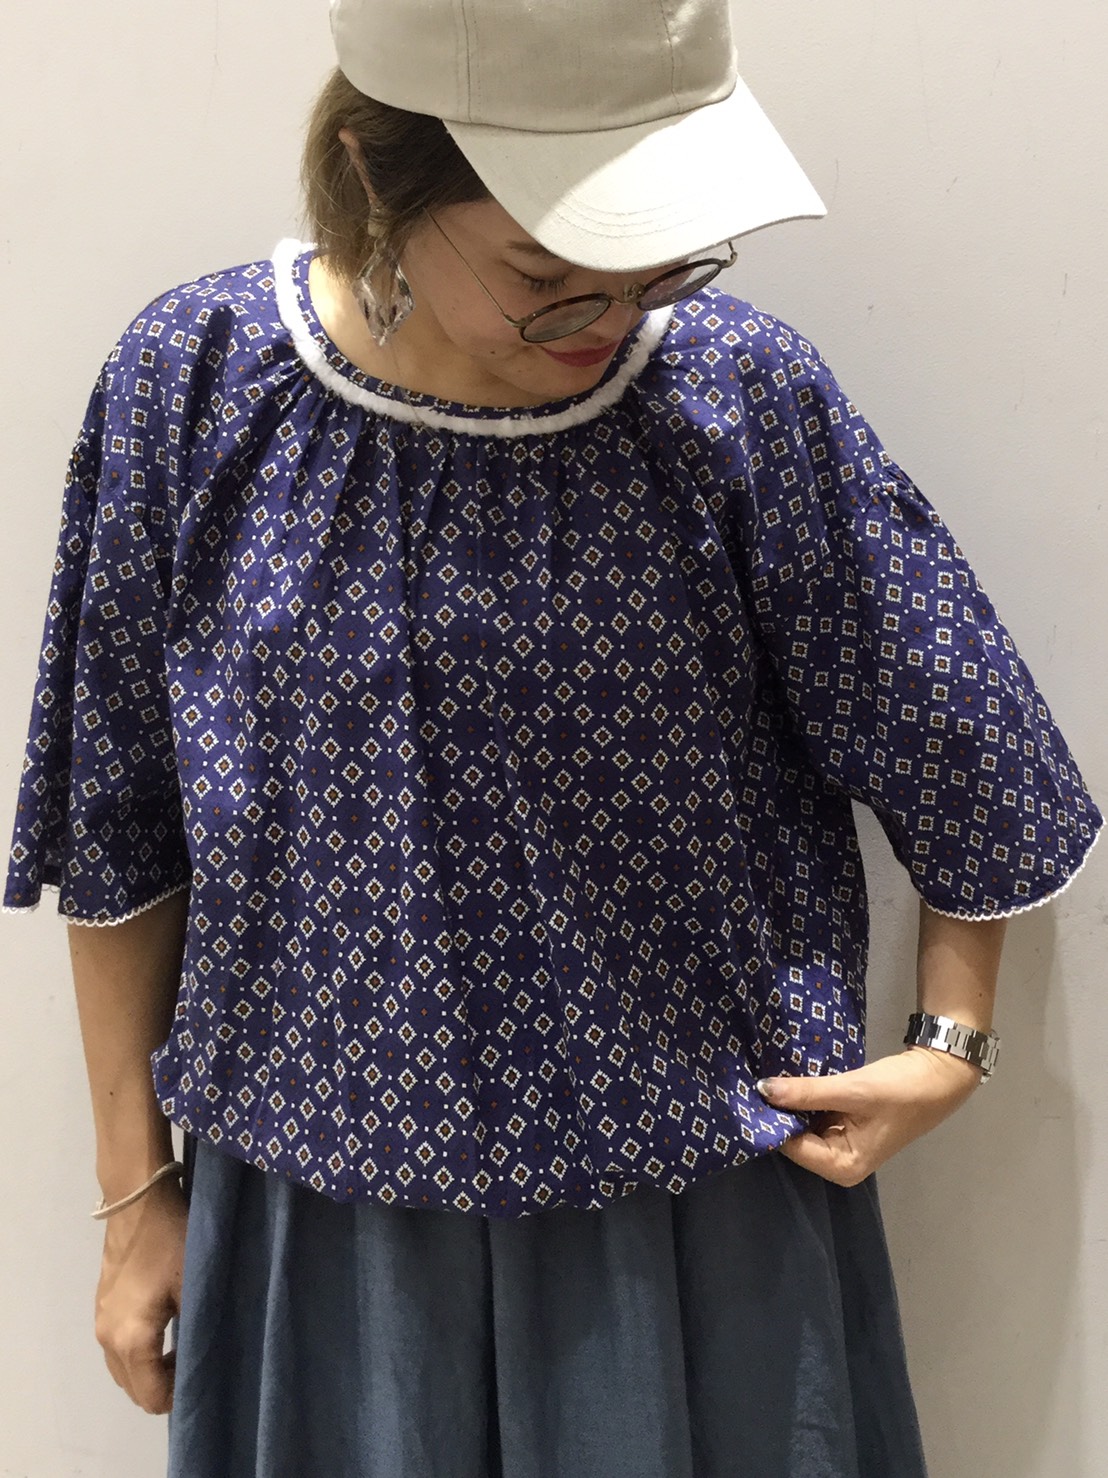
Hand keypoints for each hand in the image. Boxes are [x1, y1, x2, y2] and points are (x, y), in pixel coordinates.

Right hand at [94, 1177, 187, 1413]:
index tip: (203, 1375)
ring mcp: (100, 1323)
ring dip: (150, 1370)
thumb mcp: (194, 1286)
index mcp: (131, 1340)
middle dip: (163, 1386)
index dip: (179, 1396)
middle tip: (194, 1361)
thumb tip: (207, 1360)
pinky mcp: (101, 1307)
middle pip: (133, 1389)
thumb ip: (198, 1331)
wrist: (138, 1201)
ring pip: (123, 1370)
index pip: (151, 1396)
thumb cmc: (172, 1242)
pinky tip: (164, 1329)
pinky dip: (138, 1353)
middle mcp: (108, 1339)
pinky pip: (117, 1348)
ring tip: (181, 1347)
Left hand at [757, 1047, 982, 1186]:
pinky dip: (803, 1099)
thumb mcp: (852, 1090)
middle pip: (793, 1138)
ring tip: (762, 1076)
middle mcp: (837, 1163)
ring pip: (801, 1124)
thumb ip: (807, 1092)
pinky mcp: (842, 1126)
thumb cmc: (901, 1091)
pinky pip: (812, 1114)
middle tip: (751, 1080)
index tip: (747, 1092)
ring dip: (789, 1103)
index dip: (771, 1120)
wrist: (938, 1076)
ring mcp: (840, 1144)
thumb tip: (763, 1089)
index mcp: (842, 1167)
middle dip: (777, 1112)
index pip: (790, 1146)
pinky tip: (786, 1080)